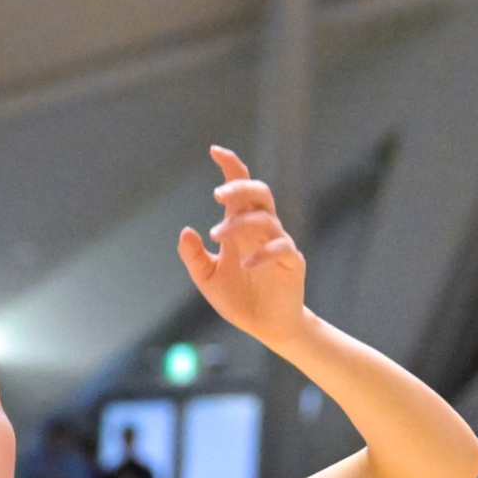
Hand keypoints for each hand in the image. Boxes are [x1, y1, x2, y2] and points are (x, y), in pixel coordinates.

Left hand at [177, 146, 307, 346]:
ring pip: (267, 218)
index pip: (239, 189)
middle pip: (259, 193)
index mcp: (240, 227)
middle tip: (218, 196)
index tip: (215, 151)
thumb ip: (194, 256)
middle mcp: (261, 230)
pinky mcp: (292, 263)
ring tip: (217, 236)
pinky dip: (263, 253)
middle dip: (240, 188)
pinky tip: (246, 265)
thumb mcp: (207, 278)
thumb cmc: (238, 298)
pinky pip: (281, 248)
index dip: (231, 167)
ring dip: (240, 223)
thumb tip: (185, 231)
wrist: (265, 327)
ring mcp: (279, 244)